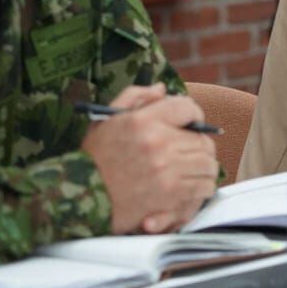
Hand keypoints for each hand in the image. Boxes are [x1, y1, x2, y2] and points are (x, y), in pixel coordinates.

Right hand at [82, 83, 217, 234]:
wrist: (78, 198)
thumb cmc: (93, 157)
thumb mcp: (106, 118)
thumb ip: (135, 98)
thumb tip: (161, 89)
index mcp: (143, 120)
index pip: (187, 108)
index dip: (192, 115)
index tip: (190, 123)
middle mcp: (158, 143)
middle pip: (202, 139)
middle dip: (199, 144)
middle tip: (191, 150)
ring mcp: (167, 171)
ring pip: (207, 165)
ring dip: (203, 167)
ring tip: (191, 170)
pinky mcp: (170, 196)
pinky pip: (203, 189)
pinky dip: (200, 188)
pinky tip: (189, 187)